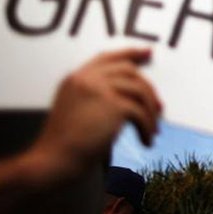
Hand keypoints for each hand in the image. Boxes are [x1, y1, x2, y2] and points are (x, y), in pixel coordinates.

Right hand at [26, 48, 161, 182]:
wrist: (53, 161)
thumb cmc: (64, 145)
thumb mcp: (76, 110)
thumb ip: (96, 96)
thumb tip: (133, 97)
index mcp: (75, 78)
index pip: (107, 57)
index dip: (130, 53)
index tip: (148, 52)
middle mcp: (86, 78)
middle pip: (129, 70)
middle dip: (148, 88)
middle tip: (159, 107)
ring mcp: (99, 89)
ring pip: (139, 91)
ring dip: (151, 113)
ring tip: (153, 130)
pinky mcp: (112, 105)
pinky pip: (140, 112)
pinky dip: (147, 127)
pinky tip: (146, 141)